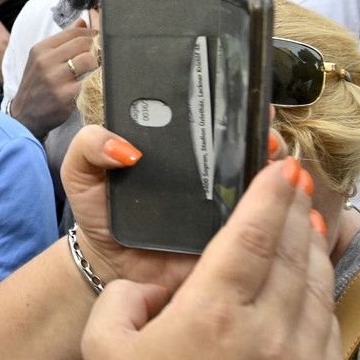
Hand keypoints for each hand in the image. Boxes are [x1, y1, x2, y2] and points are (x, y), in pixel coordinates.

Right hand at [8, 19, 97, 137]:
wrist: (25, 116)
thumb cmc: (36, 85)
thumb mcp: (42, 59)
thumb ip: (63, 40)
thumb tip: (83, 21)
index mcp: (41, 49)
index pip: (74, 32)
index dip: (91, 34)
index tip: (98, 40)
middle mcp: (46, 61)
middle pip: (84, 44)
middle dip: (97, 49)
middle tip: (101, 57)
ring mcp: (54, 78)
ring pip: (89, 60)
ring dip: (98, 65)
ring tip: (97, 71)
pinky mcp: (64, 95)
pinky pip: (89, 82)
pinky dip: (95, 82)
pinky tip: (93, 85)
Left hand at [62, 123, 289, 290]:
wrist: (111, 264)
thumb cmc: (101, 211)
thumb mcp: (81, 171)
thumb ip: (89, 146)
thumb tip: (124, 148)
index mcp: (174, 147)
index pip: (205, 115)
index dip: (224, 101)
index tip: (236, 95)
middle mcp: (205, 169)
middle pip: (243, 141)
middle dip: (256, 129)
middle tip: (258, 127)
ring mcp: (224, 201)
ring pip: (262, 175)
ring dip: (272, 163)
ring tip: (268, 154)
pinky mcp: (233, 235)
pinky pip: (262, 220)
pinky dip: (274, 209)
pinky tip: (278, 197)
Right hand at [82, 158, 340, 359]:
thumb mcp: (106, 348)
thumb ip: (123, 298)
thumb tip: (153, 284)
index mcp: (213, 315)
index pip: (251, 236)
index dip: (269, 194)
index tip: (281, 166)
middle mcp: (267, 333)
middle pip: (292, 250)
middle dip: (295, 207)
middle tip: (294, 177)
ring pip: (317, 283)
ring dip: (313, 243)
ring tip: (306, 217)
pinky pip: (327, 322)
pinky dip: (322, 288)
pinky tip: (311, 275)